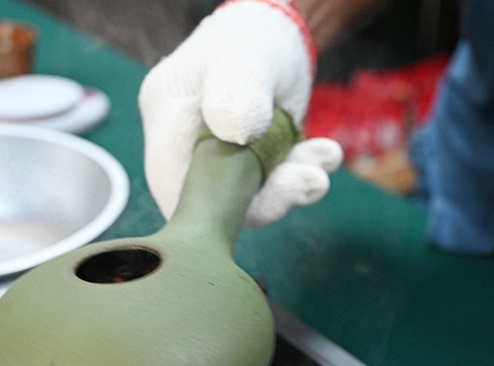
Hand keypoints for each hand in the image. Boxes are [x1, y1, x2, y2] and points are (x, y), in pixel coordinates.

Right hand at [139, 0, 343, 225]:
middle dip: (270, 196)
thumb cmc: (251, 37)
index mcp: (166, 121)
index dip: (220, 203)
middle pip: (216, 198)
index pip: (177, 185)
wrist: (275, 33)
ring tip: (325, 158)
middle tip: (313, 179)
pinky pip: (271, 183)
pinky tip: (326, 153)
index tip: (274, 188)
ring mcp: (219, 158)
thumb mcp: (244, 55)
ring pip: (250, 195)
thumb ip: (238, 90)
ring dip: (293, 183)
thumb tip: (234, 132)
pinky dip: (301, 172)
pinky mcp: (248, 164)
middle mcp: (186, 147)